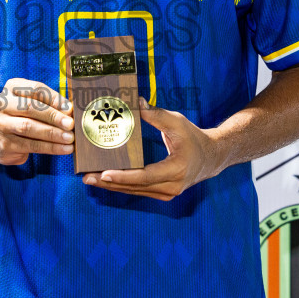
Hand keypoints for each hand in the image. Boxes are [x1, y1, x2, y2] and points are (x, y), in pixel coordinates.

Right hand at [0, 78, 74, 165]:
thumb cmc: (19, 115)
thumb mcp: (29, 102)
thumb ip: (48, 103)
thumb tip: (70, 111)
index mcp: (11, 88)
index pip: (34, 89)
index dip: (54, 98)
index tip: (70, 108)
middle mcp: (2, 104)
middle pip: (29, 107)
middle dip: (53, 116)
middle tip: (71, 124)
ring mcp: (1, 125)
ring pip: (29, 127)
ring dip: (53, 133)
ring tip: (69, 138)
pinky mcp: (5, 144)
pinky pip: (31, 145)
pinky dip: (50, 147)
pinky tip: (64, 149)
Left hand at [83, 98, 220, 200]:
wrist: (211, 157)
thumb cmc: (193, 137)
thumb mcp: (177, 122)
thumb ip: (156, 115)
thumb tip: (135, 103)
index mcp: (176, 169)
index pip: (145, 176)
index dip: (123, 176)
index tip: (104, 174)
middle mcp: (172, 186)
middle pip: (135, 187)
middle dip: (109, 183)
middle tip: (87, 177)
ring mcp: (167, 193)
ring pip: (134, 191)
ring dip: (112, 186)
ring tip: (90, 179)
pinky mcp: (162, 194)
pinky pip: (139, 191)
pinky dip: (122, 185)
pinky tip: (105, 181)